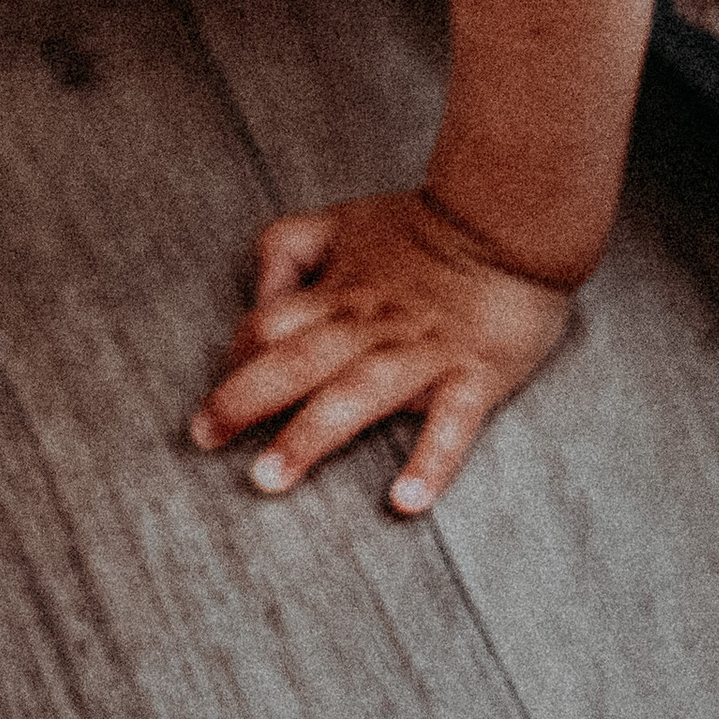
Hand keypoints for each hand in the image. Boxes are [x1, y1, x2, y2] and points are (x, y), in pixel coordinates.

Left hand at [188, 188, 578, 515]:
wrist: (513, 218)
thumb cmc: (423, 229)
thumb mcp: (341, 220)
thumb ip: (287, 250)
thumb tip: (256, 301)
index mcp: (342, 292)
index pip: (271, 323)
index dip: (235, 357)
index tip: (216, 401)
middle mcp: (375, 324)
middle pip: (300, 358)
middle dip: (247, 399)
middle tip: (205, 441)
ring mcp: (426, 350)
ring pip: (359, 392)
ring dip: (313, 434)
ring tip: (272, 478)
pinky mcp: (476, 373)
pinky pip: (454, 422)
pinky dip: (431, 461)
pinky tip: (405, 501)